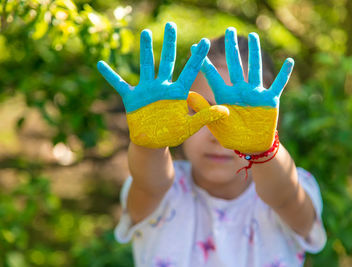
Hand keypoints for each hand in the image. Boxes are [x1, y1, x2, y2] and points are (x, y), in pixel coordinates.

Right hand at [97, 22, 227, 147]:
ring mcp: (147, 90)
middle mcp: (163, 87)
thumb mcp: (189, 127)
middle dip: (169, 43)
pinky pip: (119, 84)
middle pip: (167, 61)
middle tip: (172, 25)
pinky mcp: (132, 98)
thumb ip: (205, 117)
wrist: (152, 143)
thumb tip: (225, 111)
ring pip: (147, 66)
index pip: (190, 71)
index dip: (197, 57)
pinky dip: (110, 75)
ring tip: (146, 33)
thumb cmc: (172, 134)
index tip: (204, 41)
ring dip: (146, 50)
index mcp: (178, 93)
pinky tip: (101, 64)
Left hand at [189, 27, 293, 152]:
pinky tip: (290, 61)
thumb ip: (204, 109)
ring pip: (255, 69)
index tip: (195, 46)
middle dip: (232, 48)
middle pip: (235, 65)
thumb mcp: (216, 125)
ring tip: (252, 37)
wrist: (251, 147)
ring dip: (255, 53)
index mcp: (225, 96)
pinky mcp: (270, 100)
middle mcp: (239, 91)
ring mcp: (255, 94)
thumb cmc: (232, 137)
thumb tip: (187, 95)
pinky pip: (279, 85)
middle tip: (229, 30)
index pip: (213, 76)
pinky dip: (284, 74)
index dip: (204, 62)